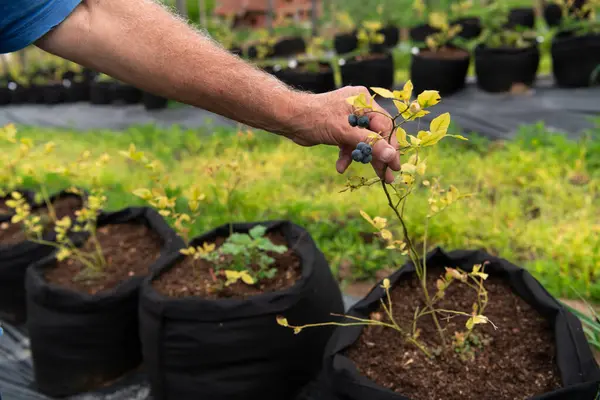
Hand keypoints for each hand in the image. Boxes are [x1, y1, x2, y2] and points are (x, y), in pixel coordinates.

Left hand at [284, 86, 400, 183]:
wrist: (288, 119)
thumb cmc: (316, 119)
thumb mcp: (344, 132)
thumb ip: (369, 143)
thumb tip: (391, 155)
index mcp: (363, 101)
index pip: (384, 125)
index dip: (390, 146)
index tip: (394, 165)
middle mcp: (358, 108)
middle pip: (375, 135)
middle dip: (379, 156)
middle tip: (387, 176)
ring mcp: (348, 119)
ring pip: (363, 142)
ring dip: (363, 158)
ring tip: (373, 176)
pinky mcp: (339, 129)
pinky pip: (349, 144)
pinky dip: (347, 155)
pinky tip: (341, 167)